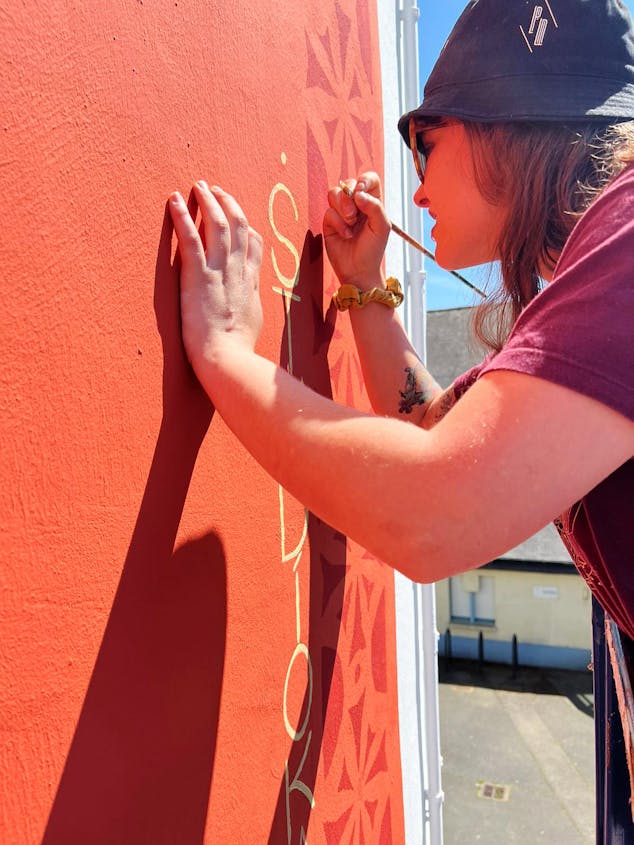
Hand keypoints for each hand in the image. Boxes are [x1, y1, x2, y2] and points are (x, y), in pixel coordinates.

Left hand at [169, 182, 262, 374]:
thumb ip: (248, 306)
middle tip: (213, 189)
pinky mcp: (199, 276)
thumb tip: (247, 305)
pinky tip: (174, 201)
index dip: (245, 225)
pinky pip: (190, 239)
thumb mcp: (251, 323)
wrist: (227, 358)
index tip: (236, 213)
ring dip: (207, 202)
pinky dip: (182, 217)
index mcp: (250, 283)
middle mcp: (238, 272)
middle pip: (238, 226)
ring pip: (217, 226)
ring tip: (197, 187)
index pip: (253, 245)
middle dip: (226, 203)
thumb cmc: (237, 350)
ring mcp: (219, 272)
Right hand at [323, 171, 390, 287]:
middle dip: (348, 198)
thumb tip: (358, 193)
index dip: (364, 180)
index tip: (362, 193)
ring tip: (350, 224)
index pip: (368, 178)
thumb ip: (374, 206)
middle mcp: (356, 204)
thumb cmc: (373, 249)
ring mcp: (341, 212)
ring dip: (342, 208)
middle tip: (354, 216)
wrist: (359, 270)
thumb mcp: (382, 227)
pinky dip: (337, 223)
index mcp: (372, 201)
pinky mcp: (330, 222)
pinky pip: (328, 211)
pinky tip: (345, 234)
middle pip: (347, 183)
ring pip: (334, 193)